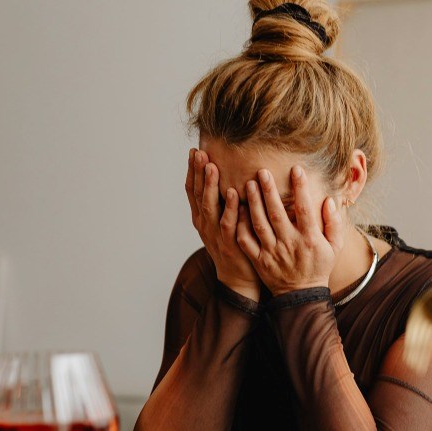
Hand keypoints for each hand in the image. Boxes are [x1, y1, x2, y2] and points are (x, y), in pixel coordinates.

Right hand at [187, 149, 259, 300]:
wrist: (239, 278)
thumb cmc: (234, 244)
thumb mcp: (223, 220)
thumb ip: (223, 201)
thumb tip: (228, 174)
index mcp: (201, 217)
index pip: (193, 190)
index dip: (192, 171)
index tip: (193, 151)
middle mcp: (204, 224)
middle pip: (198, 194)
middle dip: (198, 173)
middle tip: (199, 153)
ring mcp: (215, 234)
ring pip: (210, 207)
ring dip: (210, 186)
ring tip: (212, 167)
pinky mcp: (229, 244)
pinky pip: (229, 224)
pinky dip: (231, 208)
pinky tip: (235, 193)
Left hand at [235, 166, 344, 294]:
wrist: (301, 295)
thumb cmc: (319, 267)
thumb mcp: (334, 247)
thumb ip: (333, 223)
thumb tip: (328, 200)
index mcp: (309, 239)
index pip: (305, 209)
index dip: (301, 188)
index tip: (297, 169)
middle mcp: (290, 244)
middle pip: (277, 213)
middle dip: (269, 191)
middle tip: (262, 172)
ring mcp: (272, 253)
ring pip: (259, 224)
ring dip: (253, 203)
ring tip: (248, 184)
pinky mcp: (259, 260)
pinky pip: (247, 241)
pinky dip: (240, 225)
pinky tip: (237, 209)